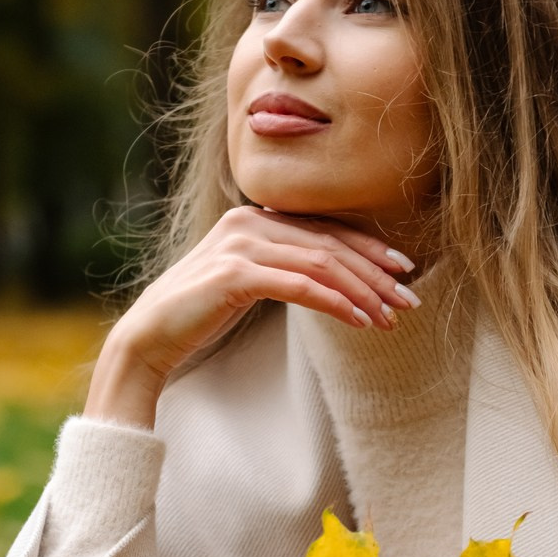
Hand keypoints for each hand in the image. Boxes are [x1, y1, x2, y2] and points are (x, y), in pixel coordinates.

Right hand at [85, 207, 417, 426]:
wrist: (148, 338)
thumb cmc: (200, 315)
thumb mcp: (248, 282)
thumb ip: (282, 267)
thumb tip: (333, 275)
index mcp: (254, 218)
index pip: (325, 230)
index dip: (369, 248)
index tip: (404, 270)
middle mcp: (249, 222)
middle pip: (330, 244)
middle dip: (376, 273)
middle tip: (409, 299)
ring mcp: (241, 244)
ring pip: (322, 263)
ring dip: (363, 292)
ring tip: (391, 317)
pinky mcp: (236, 273)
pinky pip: (302, 286)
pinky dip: (337, 303)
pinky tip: (361, 321)